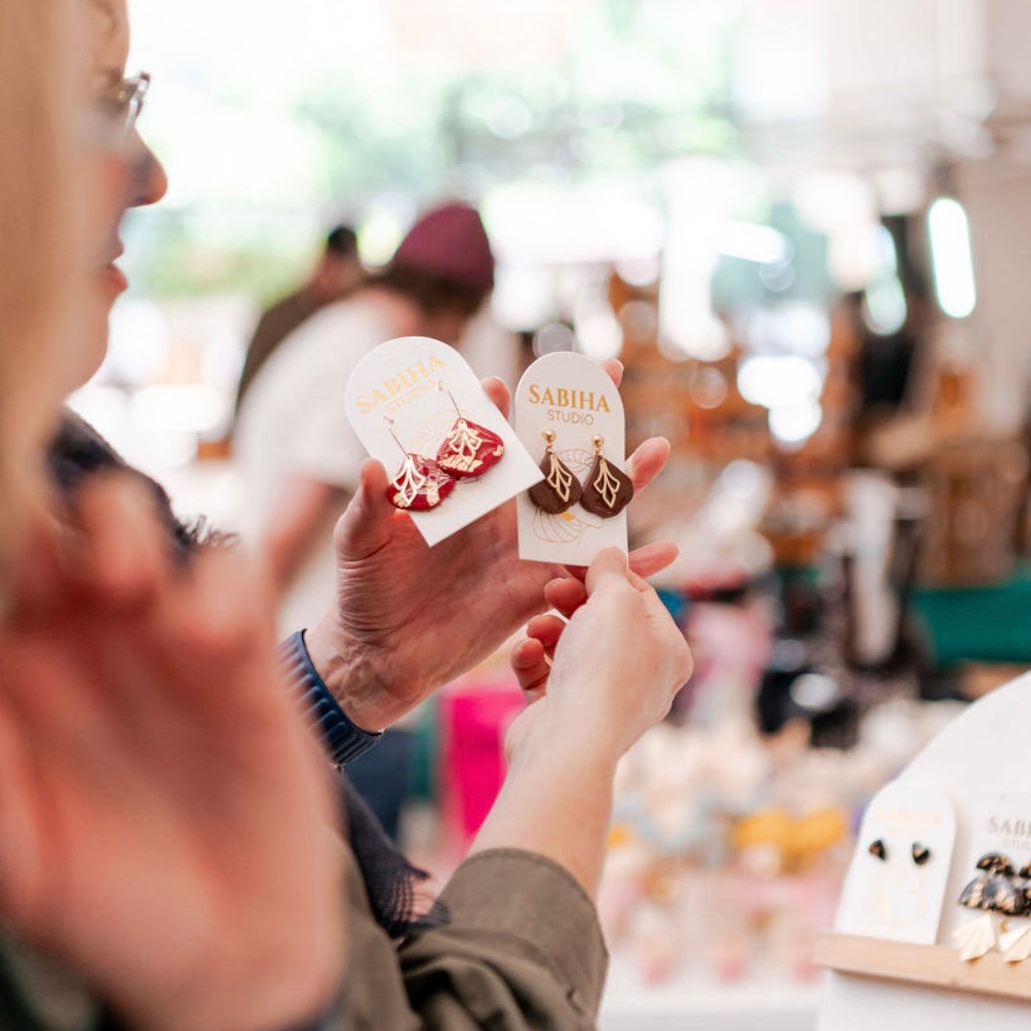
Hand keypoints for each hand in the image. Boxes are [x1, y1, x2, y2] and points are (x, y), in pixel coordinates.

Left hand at [0, 476, 343, 1030]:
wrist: (232, 963)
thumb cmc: (114, 923)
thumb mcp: (24, 879)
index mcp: (16, 687)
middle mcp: (84, 650)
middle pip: (57, 530)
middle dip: (59, 524)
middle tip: (72, 571)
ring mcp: (165, 645)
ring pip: (141, 525)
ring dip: (130, 531)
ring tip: (132, 588)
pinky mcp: (246, 658)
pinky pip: (231, 575)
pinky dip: (220, 581)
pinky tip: (210, 640)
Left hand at [307, 362, 676, 729]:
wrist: (378, 657)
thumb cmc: (364, 591)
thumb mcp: (361, 541)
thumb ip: (370, 503)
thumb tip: (374, 464)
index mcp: (461, 493)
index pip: (487, 437)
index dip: (497, 407)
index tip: (505, 382)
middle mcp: (499, 514)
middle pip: (550, 457)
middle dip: (581, 417)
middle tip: (610, 373)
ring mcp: (522, 551)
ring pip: (582, 509)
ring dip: (622, 481)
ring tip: (660, 449)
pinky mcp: (536, 592)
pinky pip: (589, 574)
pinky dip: (629, 565)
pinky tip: (669, 552)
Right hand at [506, 548, 691, 764]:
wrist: (569, 744)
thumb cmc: (604, 670)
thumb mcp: (616, 601)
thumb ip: (612, 573)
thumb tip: (610, 554)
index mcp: (667, 653)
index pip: (641, 598)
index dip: (609, 574)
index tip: (579, 559)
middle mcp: (640, 678)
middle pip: (603, 622)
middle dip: (573, 601)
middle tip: (552, 587)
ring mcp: (600, 700)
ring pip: (570, 646)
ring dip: (548, 629)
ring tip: (536, 626)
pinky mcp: (563, 714)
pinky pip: (546, 674)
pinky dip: (533, 659)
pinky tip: (526, 652)